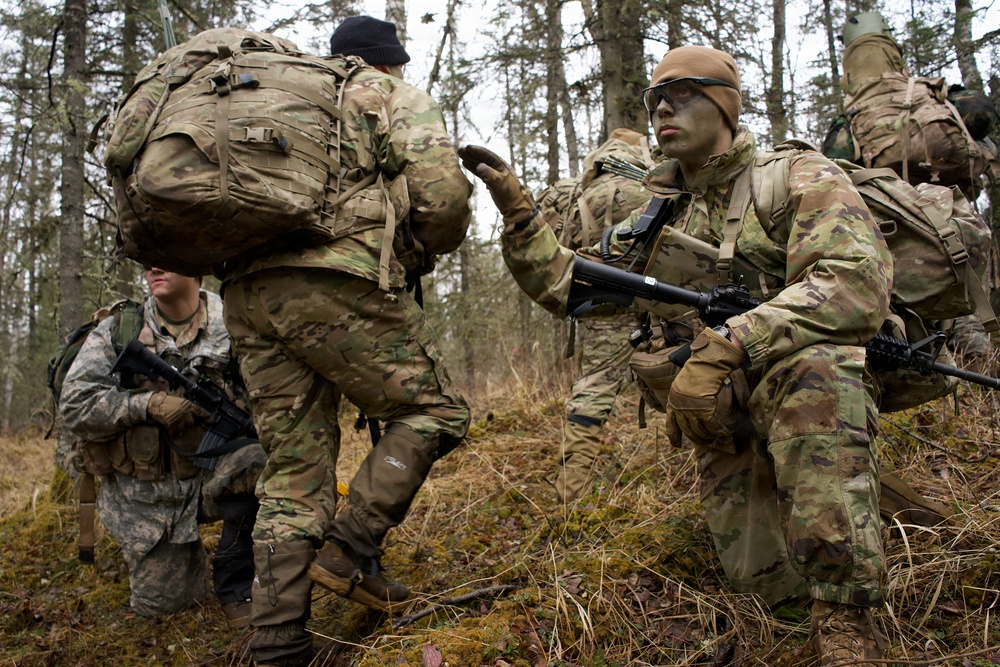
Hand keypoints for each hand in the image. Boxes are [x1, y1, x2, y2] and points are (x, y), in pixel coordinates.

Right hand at [147, 392, 206, 432]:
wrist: (154, 403)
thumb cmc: (166, 400)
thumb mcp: (180, 399)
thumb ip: (188, 406)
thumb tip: (194, 412)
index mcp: (188, 404)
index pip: (200, 411)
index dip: (207, 417)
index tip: (212, 421)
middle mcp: (185, 412)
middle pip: (191, 422)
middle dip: (188, 422)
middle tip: (182, 420)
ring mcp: (178, 418)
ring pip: (183, 428)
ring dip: (179, 427)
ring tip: (175, 424)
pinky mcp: (171, 424)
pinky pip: (174, 431)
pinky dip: (172, 430)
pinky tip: (169, 427)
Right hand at [457, 145, 535, 231]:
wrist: (515, 208)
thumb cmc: (510, 195)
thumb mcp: (500, 184)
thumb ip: (490, 175)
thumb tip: (479, 166)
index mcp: (502, 166)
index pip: (488, 156)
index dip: (478, 151)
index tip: (467, 147)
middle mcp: (498, 168)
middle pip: (483, 158)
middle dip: (471, 154)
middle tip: (459, 150)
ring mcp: (494, 175)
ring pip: (481, 164)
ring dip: (471, 160)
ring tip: (460, 156)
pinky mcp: (491, 182)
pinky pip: (480, 172)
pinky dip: (473, 168)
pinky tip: (465, 165)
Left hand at [666, 327, 746, 446]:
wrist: (708, 361)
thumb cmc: (699, 368)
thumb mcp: (683, 383)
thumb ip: (684, 397)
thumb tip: (691, 410)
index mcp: (673, 401)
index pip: (671, 424)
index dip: (674, 436)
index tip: (676, 445)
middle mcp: (680, 408)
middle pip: (688, 431)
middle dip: (698, 438)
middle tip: (706, 441)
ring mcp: (692, 410)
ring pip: (701, 432)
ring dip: (709, 436)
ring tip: (716, 436)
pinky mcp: (706, 410)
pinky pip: (714, 426)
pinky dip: (721, 430)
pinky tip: (726, 431)